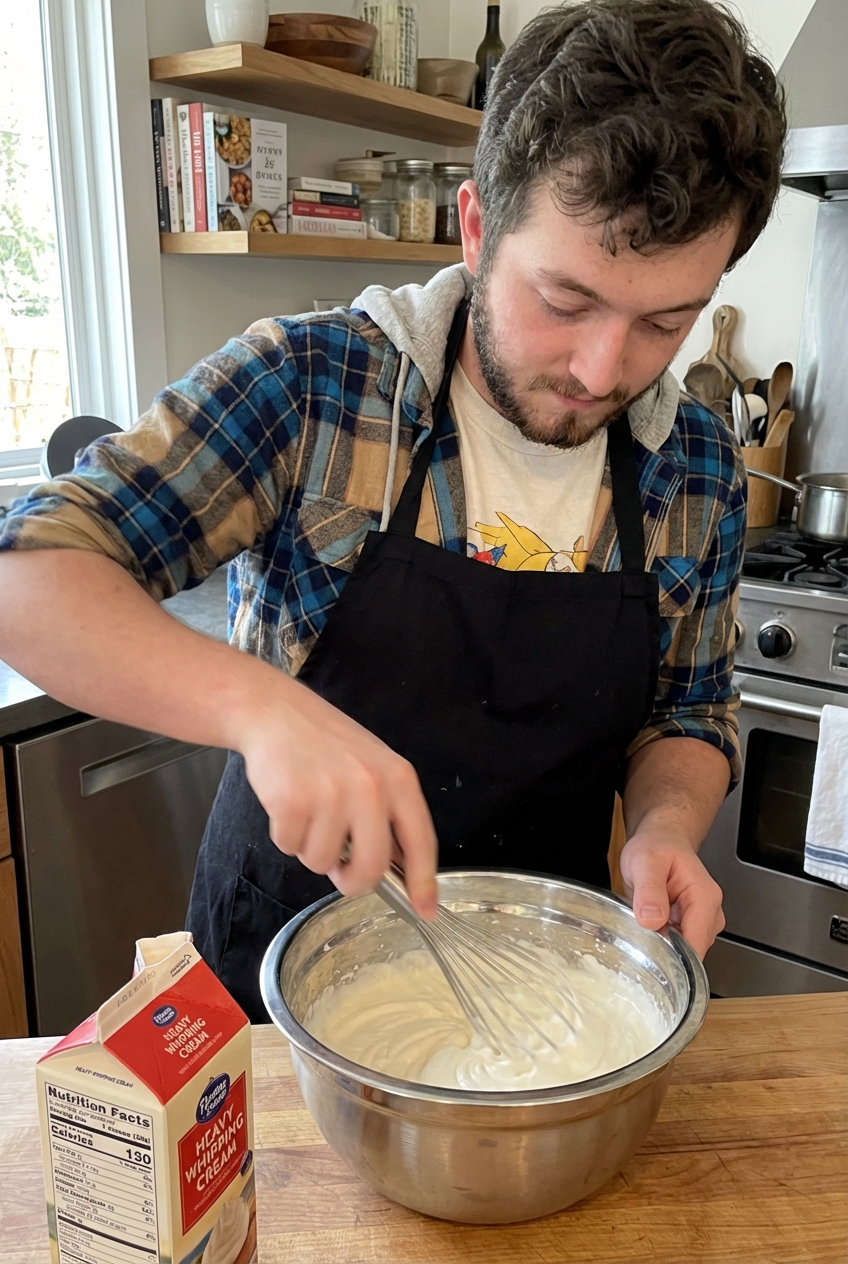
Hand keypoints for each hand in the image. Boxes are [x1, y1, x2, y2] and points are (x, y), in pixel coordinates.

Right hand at [229, 673, 438, 918]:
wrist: (276, 712)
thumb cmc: (325, 743)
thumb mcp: (374, 767)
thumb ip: (388, 813)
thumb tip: (399, 868)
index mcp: (398, 779)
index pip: (421, 842)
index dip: (424, 883)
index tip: (426, 910)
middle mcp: (370, 787)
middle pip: (371, 868)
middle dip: (352, 880)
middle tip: (340, 869)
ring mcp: (331, 795)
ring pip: (323, 863)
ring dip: (311, 849)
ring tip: (309, 812)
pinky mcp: (292, 802)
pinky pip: (290, 848)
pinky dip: (285, 836)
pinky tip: (287, 804)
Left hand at [618, 829, 724, 957]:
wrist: (661, 840)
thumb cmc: (657, 846)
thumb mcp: (645, 861)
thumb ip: (649, 890)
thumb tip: (651, 919)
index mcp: (705, 897)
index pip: (697, 943)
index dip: (673, 957)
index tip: (649, 955)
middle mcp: (709, 913)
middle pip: (690, 953)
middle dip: (664, 951)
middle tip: (639, 932)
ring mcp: (701, 922)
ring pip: (681, 953)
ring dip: (660, 945)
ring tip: (643, 921)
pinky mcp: (689, 927)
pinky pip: (674, 946)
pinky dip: (659, 940)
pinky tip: (648, 924)